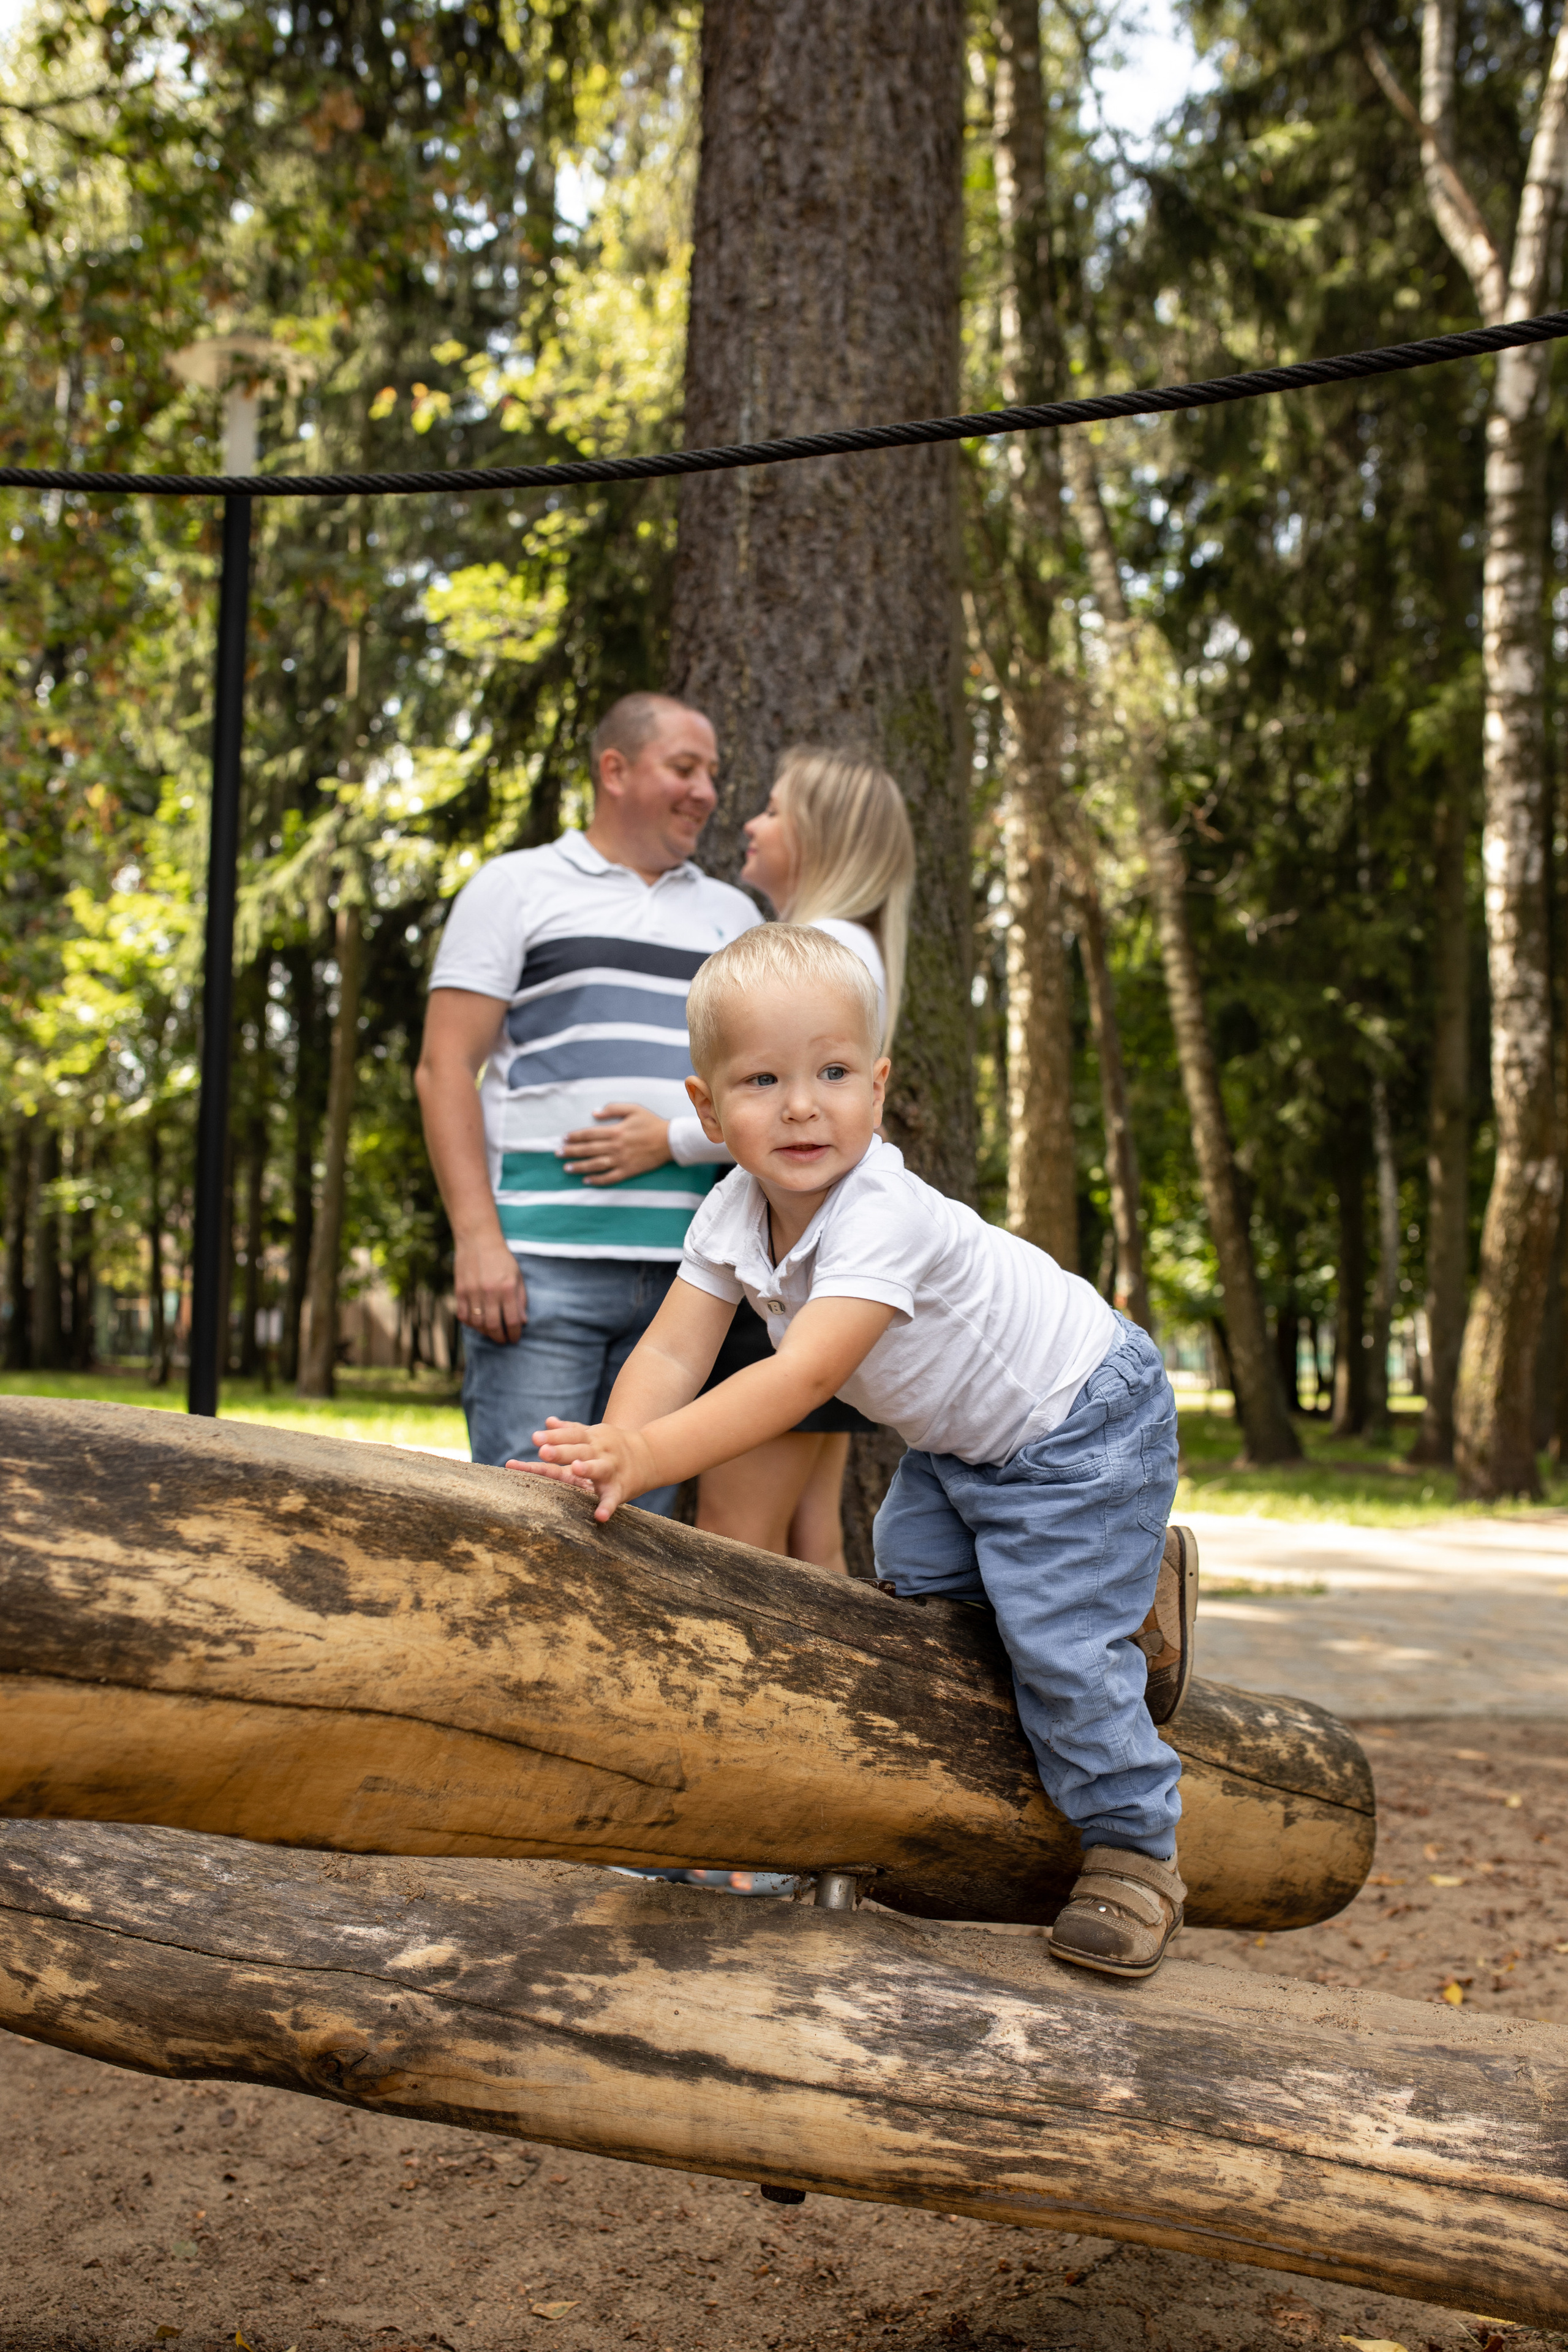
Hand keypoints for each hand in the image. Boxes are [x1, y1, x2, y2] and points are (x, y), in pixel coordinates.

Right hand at [453, 1233, 526, 1342]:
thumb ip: (520, 1299)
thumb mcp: (517, 1275)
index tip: (515, 1338)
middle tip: (503, 1340)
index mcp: (507, 1287)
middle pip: (494, 1326)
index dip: (515, 1334)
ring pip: (477, 1324)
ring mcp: (472, 1292)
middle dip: (500, 1338)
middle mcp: (489, 1291)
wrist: (478, 1239)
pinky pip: (463, 1316)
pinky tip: (477, 1323)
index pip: (512, 1320)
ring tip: (491, 1332)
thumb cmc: (501, 1258)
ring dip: (485, 1332)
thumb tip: (523, 1321)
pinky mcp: (459, 1290)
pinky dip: (470, 1323)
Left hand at [507, 1418, 658, 1522]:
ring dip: (588, 1468)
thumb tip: (548, 1421)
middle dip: (562, 1451)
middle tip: (543, 1451)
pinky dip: (607, 1507)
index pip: (571, 1435)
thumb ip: (570, 1430)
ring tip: (576, 1469)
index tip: (534, 1438)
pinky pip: (612, 1498)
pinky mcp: (620, 1488)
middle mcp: (601, 1451)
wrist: (650, 1456)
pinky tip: (600, 1517)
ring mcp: (611, 1469)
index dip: (553, 1436)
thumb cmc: (612, 1446)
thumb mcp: (593, 1434)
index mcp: (592, 1438)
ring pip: (599, 1468)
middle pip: (580, 1450)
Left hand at [562, 1103, 671, 1185]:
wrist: (670, 1141)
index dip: (574, 1137)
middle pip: (588, 1150)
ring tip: (567, 1168)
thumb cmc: (651, 1123)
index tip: (564, 1138)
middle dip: (571, 1152)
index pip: (588, 1134)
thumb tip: (594, 1113)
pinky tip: (586, 1180)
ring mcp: (621, 1160)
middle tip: (557, 1154)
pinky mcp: (628, 1171)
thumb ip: (612, 1109)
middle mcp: (615, 1147)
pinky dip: (597, 1180)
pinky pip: (609, 1178)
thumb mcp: (633, 1109)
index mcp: (615, 1131)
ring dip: (579, 1167)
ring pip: (595, 1165)